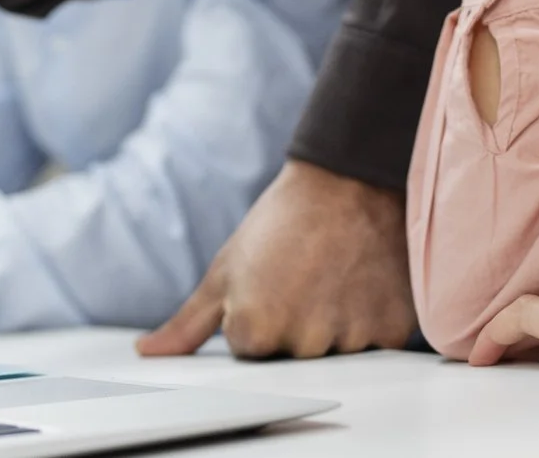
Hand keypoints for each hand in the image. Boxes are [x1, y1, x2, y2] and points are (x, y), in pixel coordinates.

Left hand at [137, 161, 413, 358]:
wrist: (350, 180)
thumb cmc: (284, 220)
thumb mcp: (226, 268)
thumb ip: (187, 323)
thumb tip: (147, 352)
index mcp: (254, 331)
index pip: (250, 352)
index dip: (257, 317)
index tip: (272, 284)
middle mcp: (302, 343)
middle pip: (293, 358)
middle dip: (295, 326)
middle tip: (304, 277)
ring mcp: (351, 339)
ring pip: (336, 353)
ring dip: (335, 325)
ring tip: (334, 276)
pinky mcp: (391, 331)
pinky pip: (376, 345)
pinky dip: (369, 319)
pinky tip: (360, 283)